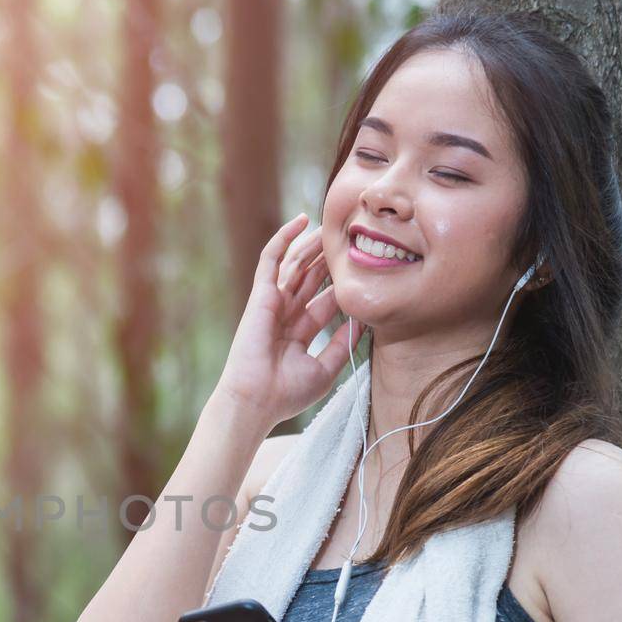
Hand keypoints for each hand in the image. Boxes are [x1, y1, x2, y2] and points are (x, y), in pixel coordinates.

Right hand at [215, 214, 364, 430]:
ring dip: (312, 244)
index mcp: (299, 332)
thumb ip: (342, 344)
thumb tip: (364, 321)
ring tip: (332, 224)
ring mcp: (272, 303)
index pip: (325, 301)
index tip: (365, 271)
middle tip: (351, 238)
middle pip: (311, 278)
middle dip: (329, 259)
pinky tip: (301, 221)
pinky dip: (283, 238)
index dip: (342, 285)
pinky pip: (271, 260)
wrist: (256, 400)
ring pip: (295, 264)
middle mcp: (286, 315)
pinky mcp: (261, 295)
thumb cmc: (287, 393)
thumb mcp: (325, 369)